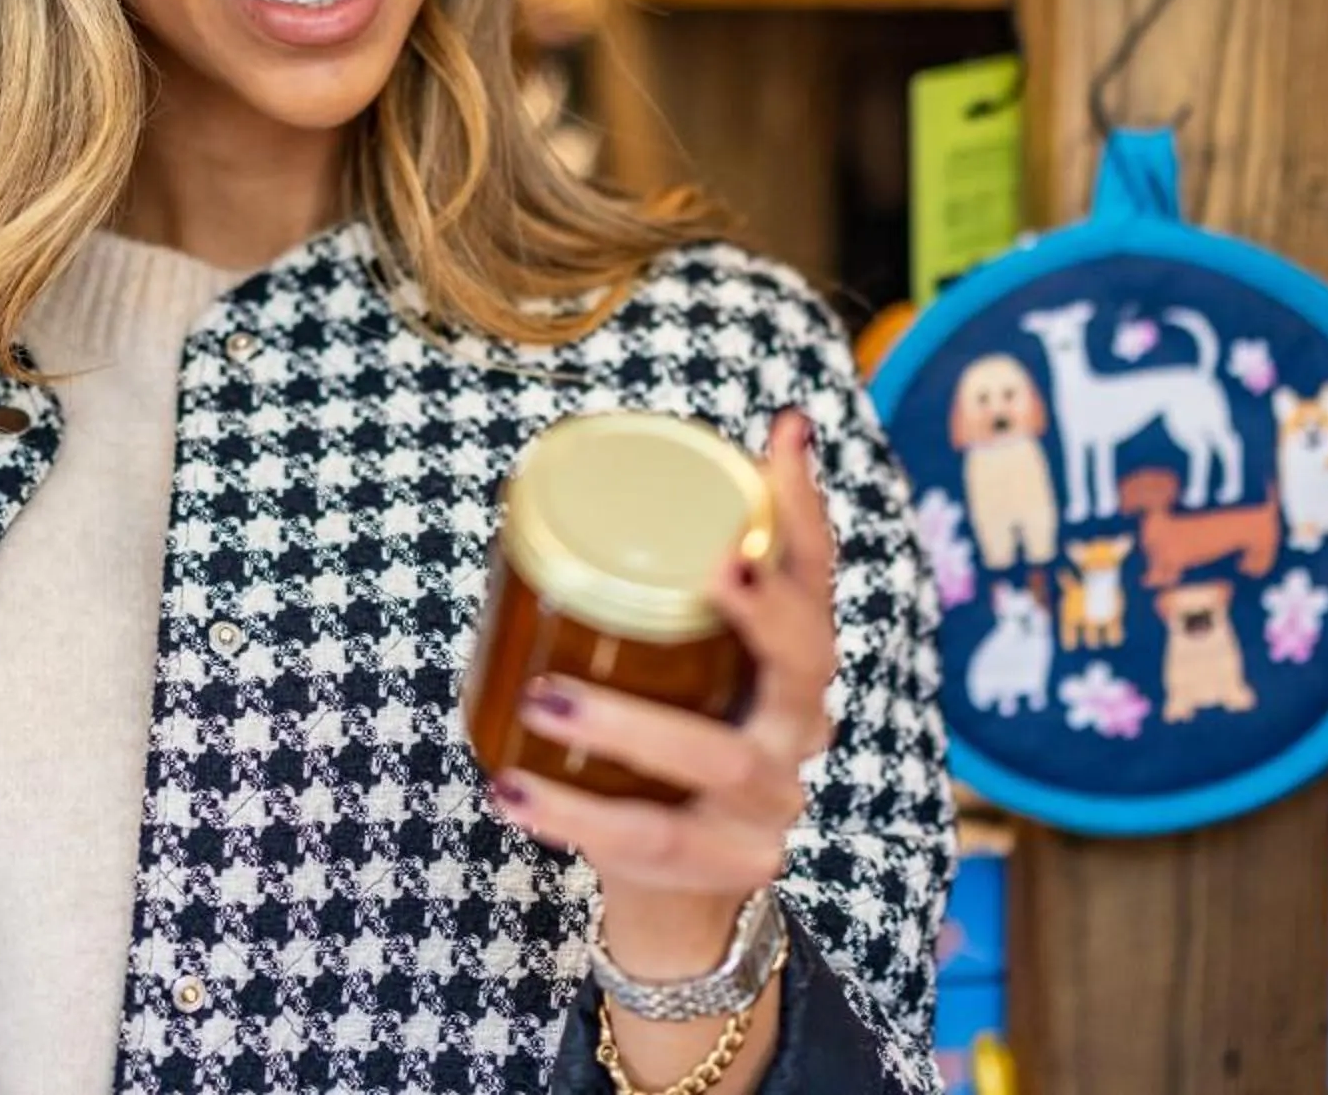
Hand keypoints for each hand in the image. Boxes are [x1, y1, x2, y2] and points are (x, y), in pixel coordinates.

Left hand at [490, 409, 838, 978]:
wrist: (678, 895)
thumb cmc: (664, 752)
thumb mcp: (671, 671)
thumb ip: (643, 595)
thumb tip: (551, 485)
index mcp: (794, 667)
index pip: (816, 577)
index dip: (805, 506)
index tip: (785, 432)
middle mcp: (801, 729)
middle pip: (808, 662)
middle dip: (767, 609)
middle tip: (713, 564)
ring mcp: (772, 805)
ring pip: (717, 757)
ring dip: (628, 723)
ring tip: (543, 695)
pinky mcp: (726, 866)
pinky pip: (649, 838)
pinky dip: (573, 814)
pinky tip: (511, 790)